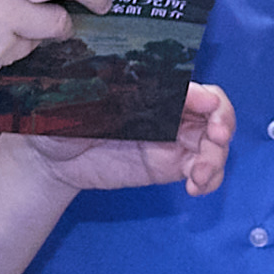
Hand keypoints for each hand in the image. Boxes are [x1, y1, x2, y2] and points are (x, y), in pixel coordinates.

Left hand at [11, 82, 236, 195]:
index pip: (187, 86)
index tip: (206, 105)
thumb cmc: (60, 116)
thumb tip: (126, 86)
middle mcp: (167, 111)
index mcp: (149, 87)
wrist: (49, 157)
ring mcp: (172, 140)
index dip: (204, 95)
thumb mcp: (77, 101)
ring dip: (218, 156)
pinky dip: (210, 178)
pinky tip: (196, 187)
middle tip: (217, 139)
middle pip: (213, 111)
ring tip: (200, 176)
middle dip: (224, 123)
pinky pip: (202, 170)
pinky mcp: (169, 167)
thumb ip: (102, 94)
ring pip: (214, 142)